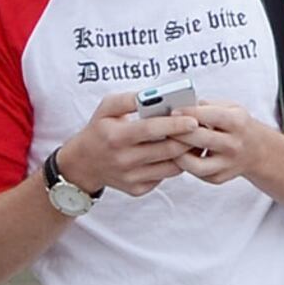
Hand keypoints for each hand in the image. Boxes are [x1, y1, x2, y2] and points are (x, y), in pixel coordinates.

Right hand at [52, 93, 194, 196]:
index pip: (151, 130)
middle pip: (166, 150)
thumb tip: (155, 95)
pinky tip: (174, 153)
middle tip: (200, 129)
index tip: (193, 120)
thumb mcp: (107, 108)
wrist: (83, 164)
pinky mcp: (137, 189)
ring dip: (185, 153)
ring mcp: (131, 178)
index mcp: (116, 137)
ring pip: (170, 166)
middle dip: (187, 139)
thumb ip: (130, 99)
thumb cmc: (99, 130)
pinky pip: (164, 177)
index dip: (174, 125)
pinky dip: (173, 165)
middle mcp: (124, 160)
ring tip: (191, 140)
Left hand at [177, 99, 283, 192]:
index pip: (211, 116)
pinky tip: (178, 154)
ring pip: (195, 164)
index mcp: (237, 122)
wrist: (257, 151)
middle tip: (163, 128)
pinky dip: (184, 164)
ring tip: (169, 144)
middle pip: (200, 139)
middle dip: (178, 133)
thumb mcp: (230, 108)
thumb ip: (208, 105)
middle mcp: (234, 145)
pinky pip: (196, 173)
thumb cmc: (238, 126)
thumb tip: (182, 106)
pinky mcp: (219, 178)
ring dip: (177, 153)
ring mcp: (227, 164)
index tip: (173, 111)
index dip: (189, 113)